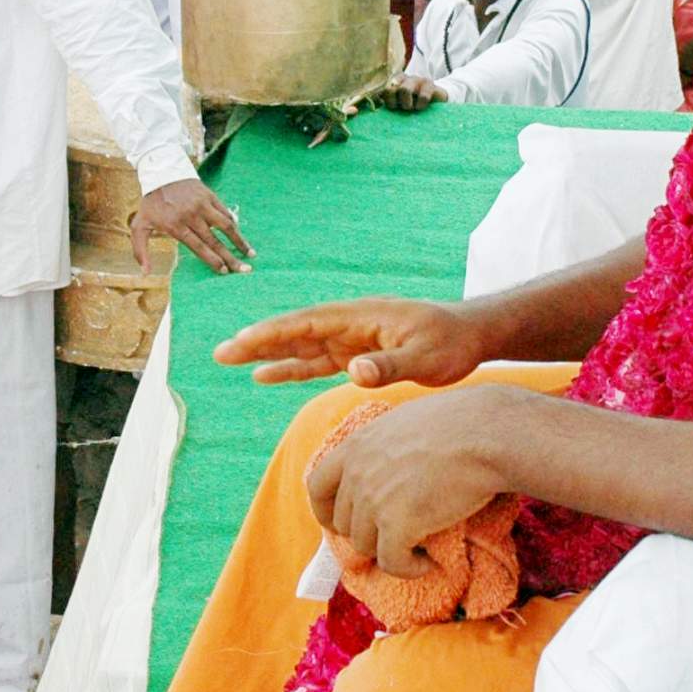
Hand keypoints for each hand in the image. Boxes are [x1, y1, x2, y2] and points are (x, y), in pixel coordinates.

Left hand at [131, 178, 251, 275]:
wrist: (161, 172)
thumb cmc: (151, 203)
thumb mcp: (140, 225)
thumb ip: (140, 251)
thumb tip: (145, 274)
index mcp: (176, 226)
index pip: (199, 246)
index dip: (212, 259)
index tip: (223, 271)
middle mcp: (191, 216)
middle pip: (215, 240)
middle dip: (230, 257)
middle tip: (244, 270)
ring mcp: (202, 205)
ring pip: (225, 226)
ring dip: (239, 240)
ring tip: (250, 253)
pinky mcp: (210, 196)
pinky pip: (225, 212)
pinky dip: (233, 225)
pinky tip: (240, 236)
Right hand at [216, 294, 488, 387]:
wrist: (472, 336)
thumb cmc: (452, 344)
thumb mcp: (426, 357)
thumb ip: (389, 364)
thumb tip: (353, 371)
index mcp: (361, 316)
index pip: (309, 324)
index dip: (275, 333)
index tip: (244, 340)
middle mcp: (350, 323)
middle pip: (296, 331)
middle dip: (258, 340)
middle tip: (220, 353)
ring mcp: (351, 338)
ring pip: (301, 346)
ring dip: (267, 353)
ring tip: (231, 360)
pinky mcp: (357, 354)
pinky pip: (316, 361)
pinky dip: (291, 367)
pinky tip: (265, 375)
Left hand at [306, 390, 515, 577]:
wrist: (486, 434)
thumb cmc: (459, 423)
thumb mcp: (405, 422)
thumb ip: (383, 446)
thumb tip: (383, 470)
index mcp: (356, 444)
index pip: (316, 485)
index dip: (326, 510)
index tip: (342, 523)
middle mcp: (357, 472)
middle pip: (343, 523)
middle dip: (368, 534)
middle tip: (398, 536)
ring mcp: (374, 499)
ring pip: (365, 546)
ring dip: (390, 551)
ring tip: (419, 546)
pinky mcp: (398, 524)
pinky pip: (392, 563)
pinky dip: (408, 569)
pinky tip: (428, 562)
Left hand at [368, 76, 445, 113]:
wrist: (437, 101)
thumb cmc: (414, 104)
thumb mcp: (398, 103)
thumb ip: (385, 102)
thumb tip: (364, 107)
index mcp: (395, 81)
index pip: (383, 88)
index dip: (387, 100)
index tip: (394, 108)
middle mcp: (405, 78)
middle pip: (392, 87)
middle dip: (396, 102)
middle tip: (404, 108)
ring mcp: (418, 79)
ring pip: (405, 89)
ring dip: (407, 104)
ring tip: (412, 109)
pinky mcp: (430, 85)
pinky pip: (422, 95)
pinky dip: (420, 105)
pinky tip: (422, 107)